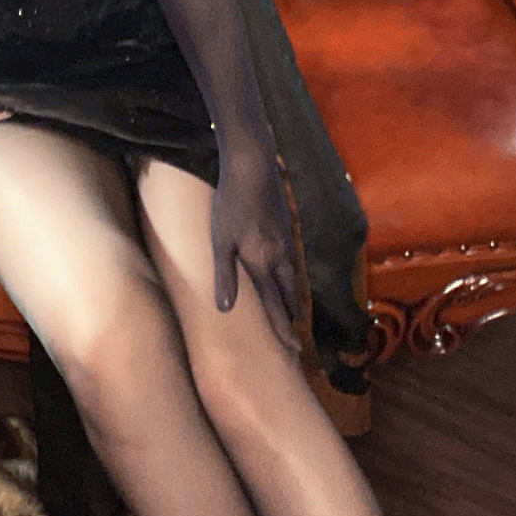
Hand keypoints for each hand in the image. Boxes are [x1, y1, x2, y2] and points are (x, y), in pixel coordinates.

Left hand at [210, 142, 302, 350]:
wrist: (253, 166)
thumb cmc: (230, 204)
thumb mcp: (221, 241)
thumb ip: (224, 276)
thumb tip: (225, 310)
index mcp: (263, 263)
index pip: (274, 305)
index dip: (281, 329)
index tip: (292, 349)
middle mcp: (280, 256)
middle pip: (288, 294)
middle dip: (290, 317)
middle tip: (295, 337)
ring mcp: (287, 240)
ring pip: (292, 276)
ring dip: (292, 297)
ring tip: (292, 311)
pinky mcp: (287, 226)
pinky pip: (292, 260)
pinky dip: (291, 275)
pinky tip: (287, 273)